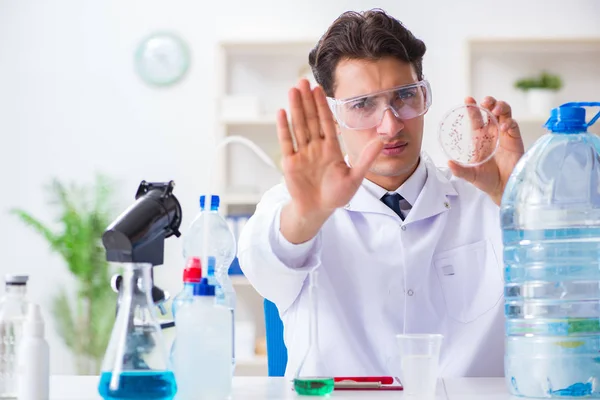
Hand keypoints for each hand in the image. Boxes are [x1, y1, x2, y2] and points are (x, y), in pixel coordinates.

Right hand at [276, 79, 382, 242]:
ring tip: (293, 90)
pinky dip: (284, 127)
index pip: (327, 122)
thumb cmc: (336, 195)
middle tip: (303, 81)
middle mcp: (316, 147)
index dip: (323, 105)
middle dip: (307, 100)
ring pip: (298, 126)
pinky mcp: (290, 162)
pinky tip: (282, 112)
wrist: (318, 211)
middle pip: (311, 119)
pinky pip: (287, 141)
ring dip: (296, 108)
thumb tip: (384, 139)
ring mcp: (302, 153)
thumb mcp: (355, 176)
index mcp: (331, 148)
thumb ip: (367, 157)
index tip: (320, 89)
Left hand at [448, 96, 524, 205]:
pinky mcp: (515, 139)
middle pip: (491, 110)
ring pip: (504, 113)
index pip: (475, 118)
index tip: (468, 99)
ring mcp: (504, 134)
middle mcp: (492, 133)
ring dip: (501, 107)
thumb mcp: (470, 175)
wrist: (503, 189)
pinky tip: (504, 127)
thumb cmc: (486, 180)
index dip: (472, 108)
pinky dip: (509, 123)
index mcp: (479, 137)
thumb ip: (460, 170)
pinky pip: (513, 125)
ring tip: (495, 110)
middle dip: (489, 102)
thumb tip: (448, 164)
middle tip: (485, 102)